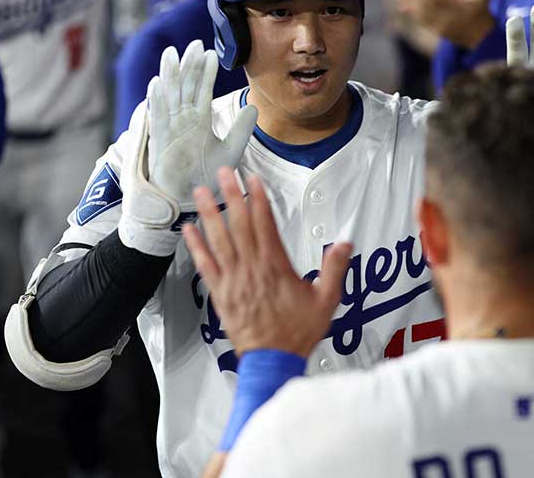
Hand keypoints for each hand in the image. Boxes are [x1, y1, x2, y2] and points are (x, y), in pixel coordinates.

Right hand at [118, 40, 256, 255]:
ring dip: (170, 75)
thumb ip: (241, 129)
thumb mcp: (231, 150)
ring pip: (170, 96)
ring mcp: (170, 129)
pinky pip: (158, 118)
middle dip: (189, 66)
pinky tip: (157, 84)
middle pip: (185, 87)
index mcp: (199, 120)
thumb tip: (254, 107)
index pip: (202, 90)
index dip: (205, 72)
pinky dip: (157, 101)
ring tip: (172, 54)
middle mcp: (183, 120)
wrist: (190, 199)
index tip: (210, 52)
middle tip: (194, 44)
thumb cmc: (206, 175)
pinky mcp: (160, 141)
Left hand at [183, 168, 353, 357]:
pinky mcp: (220, 294)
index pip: (265, 224)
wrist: (272, 360)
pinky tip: (189, 229)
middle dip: (232, 195)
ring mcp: (233, 280)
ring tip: (202, 191)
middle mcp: (251, 269)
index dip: (258, 199)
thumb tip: (345, 243)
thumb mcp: (326, 300)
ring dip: (210, 213)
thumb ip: (334, 269)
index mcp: (276, 266)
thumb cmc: (297, 332)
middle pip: (239, 224)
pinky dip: (196, 246)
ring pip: (219, 239)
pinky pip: (205, 265)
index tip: (253, 180)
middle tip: (224, 173)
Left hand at [394, 0, 494, 48]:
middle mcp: (445, 18)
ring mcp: (440, 26)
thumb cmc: (481, 13)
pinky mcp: (437, 32)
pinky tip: (404, 8)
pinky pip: (422, 23)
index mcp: (455, 8)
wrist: (482, 37)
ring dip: (409, 5)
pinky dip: (413, 15)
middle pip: (424, 7)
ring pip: (421, 15)